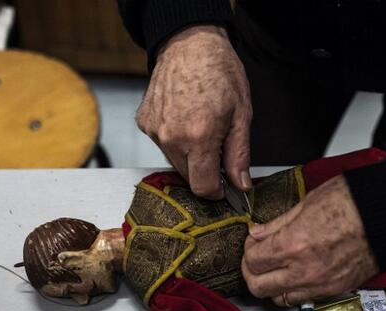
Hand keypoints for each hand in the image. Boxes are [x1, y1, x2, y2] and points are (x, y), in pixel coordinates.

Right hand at [136, 25, 251, 198]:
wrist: (190, 43)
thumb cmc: (219, 72)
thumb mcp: (241, 115)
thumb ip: (239, 156)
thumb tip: (241, 185)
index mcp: (198, 137)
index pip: (202, 187)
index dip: (216, 191)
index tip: (224, 186)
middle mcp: (171, 137)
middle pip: (188, 177)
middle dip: (204, 170)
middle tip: (217, 147)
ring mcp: (154, 130)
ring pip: (175, 162)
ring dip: (189, 155)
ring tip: (200, 127)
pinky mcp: (144, 123)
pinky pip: (162, 144)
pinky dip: (175, 139)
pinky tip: (184, 118)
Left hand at [242, 175, 378, 304]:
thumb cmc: (355, 202)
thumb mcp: (307, 203)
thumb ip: (278, 224)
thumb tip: (258, 234)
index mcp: (293, 245)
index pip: (252, 262)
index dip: (248, 251)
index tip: (253, 244)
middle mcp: (304, 270)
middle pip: (258, 287)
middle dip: (252, 273)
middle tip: (257, 260)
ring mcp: (320, 284)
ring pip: (279, 299)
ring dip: (272, 286)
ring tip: (276, 269)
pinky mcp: (335, 290)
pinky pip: (303, 299)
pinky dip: (294, 290)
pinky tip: (297, 274)